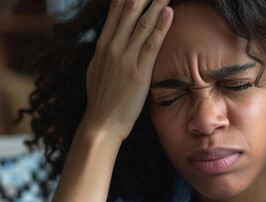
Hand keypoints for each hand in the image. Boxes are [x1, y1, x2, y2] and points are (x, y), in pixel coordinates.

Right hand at [81, 0, 172, 139]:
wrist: (101, 125)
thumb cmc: (103, 99)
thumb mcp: (98, 69)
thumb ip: (107, 51)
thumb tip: (112, 38)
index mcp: (103, 44)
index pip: (115, 8)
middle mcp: (112, 47)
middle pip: (128, 8)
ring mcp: (124, 59)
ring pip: (140, 21)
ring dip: (155, 2)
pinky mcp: (137, 73)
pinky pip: (150, 44)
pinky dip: (159, 26)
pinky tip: (167, 11)